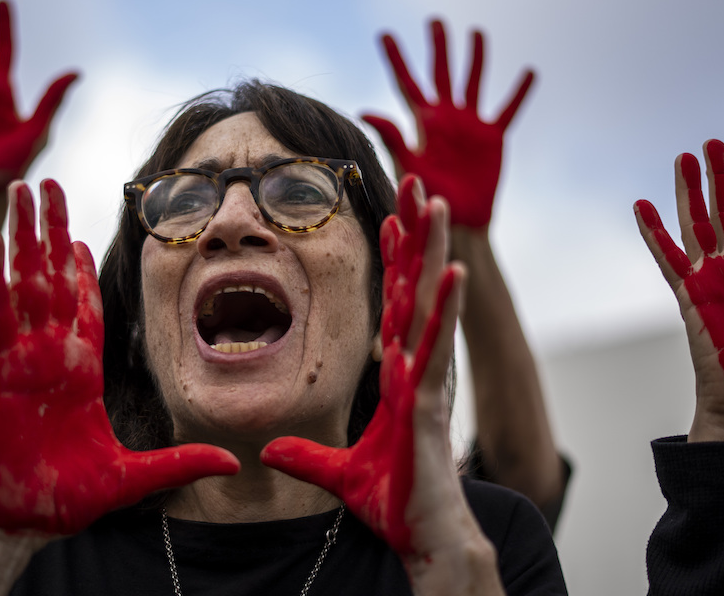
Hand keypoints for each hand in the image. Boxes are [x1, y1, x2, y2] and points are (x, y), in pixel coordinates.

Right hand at [0, 180, 238, 533]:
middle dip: (50, 230)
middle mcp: (51, 355)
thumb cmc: (68, 498)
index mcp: (80, 372)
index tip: (83, 233)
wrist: (23, 523)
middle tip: (47, 183)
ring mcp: (25, 358)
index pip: (83, 308)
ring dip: (23, 234)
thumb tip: (231, 465)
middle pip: (51, 278)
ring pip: (24, 281)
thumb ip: (180, 463)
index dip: (81, 269)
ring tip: (21, 188)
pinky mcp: (2, 371)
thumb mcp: (136, 476)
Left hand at [263, 176, 471, 559]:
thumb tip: (269, 450)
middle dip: (417, 236)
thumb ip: (304, 456)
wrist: (425, 539)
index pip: (393, 307)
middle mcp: (418, 368)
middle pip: (417, 289)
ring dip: (435, 253)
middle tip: (419, 184)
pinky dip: (445, 309)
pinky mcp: (431, 402)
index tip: (388, 220)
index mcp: (400, 376)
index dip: (393, 263)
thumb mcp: (335, 474)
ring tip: (437, 206)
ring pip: (431, 304)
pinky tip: (453, 271)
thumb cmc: (395, 502)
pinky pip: (436, 347)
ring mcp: (428, 381)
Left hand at [362, 19, 533, 227]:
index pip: (406, 83)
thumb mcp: (408, 165)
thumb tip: (366, 111)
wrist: (458, 221)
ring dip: (476, 58)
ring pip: (473, 82)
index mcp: (423, 123)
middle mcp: (446, 118)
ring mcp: (470, 126)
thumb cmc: (428, 199)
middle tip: (434, 21)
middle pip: (441, 73)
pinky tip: (529, 72)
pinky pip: (508, 109)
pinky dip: (519, 92)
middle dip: (438, 47)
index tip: (384, 35)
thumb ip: (392, 136)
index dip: (396, 59)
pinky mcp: (493, 138)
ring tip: (477, 32)